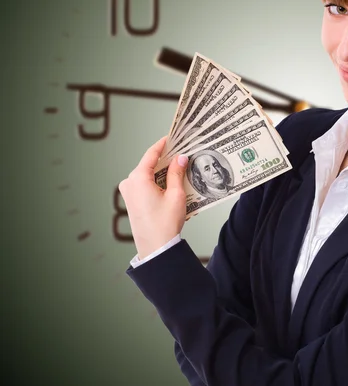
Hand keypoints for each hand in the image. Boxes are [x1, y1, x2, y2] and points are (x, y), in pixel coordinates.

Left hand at [118, 136, 189, 258]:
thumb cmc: (164, 223)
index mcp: (138, 178)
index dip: (163, 144)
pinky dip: (157, 181)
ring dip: (162, 172)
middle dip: (165, 159)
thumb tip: (180, 158)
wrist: (156, 248)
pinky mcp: (131, 201)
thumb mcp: (176, 194)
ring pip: (147, 175)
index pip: (151, 154)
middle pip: (149, 164)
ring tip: (179, 169)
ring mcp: (128, 193)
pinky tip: (170, 183)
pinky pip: (144, 185)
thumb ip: (177, 173)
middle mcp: (129, 183)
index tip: (172, 138)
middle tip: (180, 153)